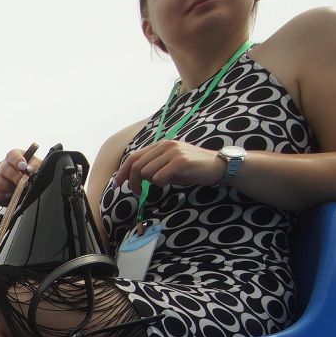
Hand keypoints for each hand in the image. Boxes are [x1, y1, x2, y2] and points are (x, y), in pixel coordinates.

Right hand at [0, 146, 34, 203]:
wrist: (33, 185)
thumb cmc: (35, 173)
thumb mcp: (39, 167)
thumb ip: (35, 166)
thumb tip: (29, 169)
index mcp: (15, 157)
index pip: (12, 155)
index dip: (17, 160)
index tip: (23, 167)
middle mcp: (4, 166)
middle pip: (2, 168)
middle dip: (13, 176)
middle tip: (22, 182)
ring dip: (4, 186)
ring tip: (14, 190)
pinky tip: (7, 197)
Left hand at [110, 139, 226, 192]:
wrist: (218, 166)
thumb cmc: (192, 169)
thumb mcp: (169, 165)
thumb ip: (153, 167)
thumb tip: (134, 177)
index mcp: (160, 145)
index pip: (134, 157)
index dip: (123, 171)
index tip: (118, 184)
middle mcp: (165, 145)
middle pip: (136, 166)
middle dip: (133, 182)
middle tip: (137, 192)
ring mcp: (173, 152)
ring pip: (147, 172)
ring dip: (151, 182)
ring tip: (165, 182)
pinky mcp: (180, 161)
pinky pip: (159, 177)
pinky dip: (161, 183)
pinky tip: (172, 181)